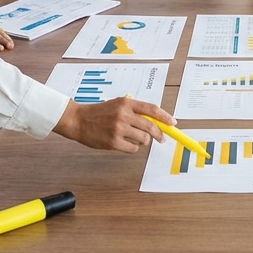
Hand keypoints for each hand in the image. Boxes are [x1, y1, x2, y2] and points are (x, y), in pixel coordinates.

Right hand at [52, 96, 171, 152]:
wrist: (79, 120)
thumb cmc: (99, 113)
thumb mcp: (117, 104)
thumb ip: (135, 110)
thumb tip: (156, 122)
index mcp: (126, 103)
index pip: (152, 109)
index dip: (165, 117)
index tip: (172, 123)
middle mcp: (123, 115)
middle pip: (151, 127)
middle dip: (159, 134)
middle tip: (161, 138)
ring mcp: (118, 129)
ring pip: (143, 139)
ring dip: (143, 141)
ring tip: (134, 138)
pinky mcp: (113, 142)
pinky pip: (133, 148)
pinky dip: (133, 147)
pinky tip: (125, 143)